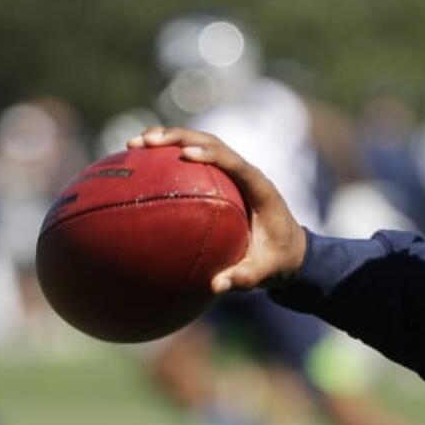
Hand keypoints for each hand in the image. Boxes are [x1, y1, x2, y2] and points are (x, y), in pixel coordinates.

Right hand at [127, 127, 306, 292]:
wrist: (290, 250)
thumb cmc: (278, 260)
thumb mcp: (266, 272)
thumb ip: (244, 278)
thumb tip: (217, 286)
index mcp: (261, 190)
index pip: (237, 165)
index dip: (212, 155)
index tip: (185, 154)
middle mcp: (247, 175)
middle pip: (214, 144)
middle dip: (180, 137)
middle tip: (146, 141)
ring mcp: (234, 173)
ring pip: (202, 144)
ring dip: (170, 139)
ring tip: (134, 143)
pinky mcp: (222, 178)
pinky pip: (196, 160)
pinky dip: (169, 156)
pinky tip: (139, 161)